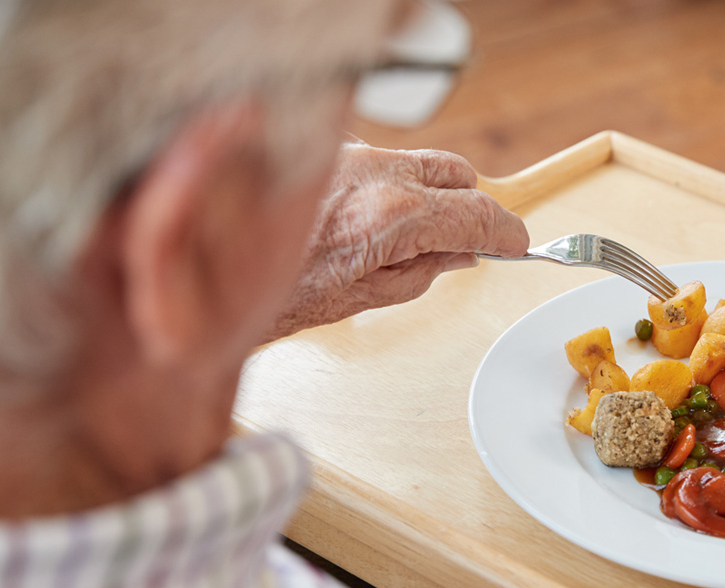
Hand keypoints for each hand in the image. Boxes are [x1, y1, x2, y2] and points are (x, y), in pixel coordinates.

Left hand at [269, 144, 527, 338]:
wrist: (208, 277)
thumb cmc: (276, 297)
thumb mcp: (367, 299)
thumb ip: (426, 272)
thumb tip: (460, 255)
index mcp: (394, 218)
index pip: (478, 213)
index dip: (506, 232)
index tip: (516, 244)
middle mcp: (375, 175)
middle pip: (458, 174)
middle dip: (471, 205)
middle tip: (468, 240)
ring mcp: (349, 157)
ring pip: (419, 161)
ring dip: (430, 192)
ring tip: (413, 234)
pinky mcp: (324, 151)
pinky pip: (377, 160)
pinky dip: (387, 184)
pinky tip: (367, 217)